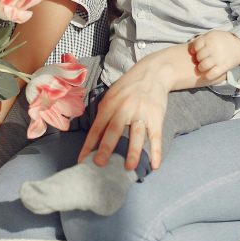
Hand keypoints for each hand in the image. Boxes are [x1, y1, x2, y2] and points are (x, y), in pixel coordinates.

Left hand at [79, 50, 175, 171]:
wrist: (153, 72)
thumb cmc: (128, 87)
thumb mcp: (111, 95)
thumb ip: (103, 113)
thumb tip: (93, 136)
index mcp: (110, 104)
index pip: (97, 128)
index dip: (89, 144)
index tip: (82, 160)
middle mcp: (124, 108)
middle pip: (114, 130)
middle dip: (106, 148)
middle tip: (99, 164)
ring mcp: (141, 113)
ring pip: (136, 134)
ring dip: (133, 152)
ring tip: (129, 168)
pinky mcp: (156, 116)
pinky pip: (156, 136)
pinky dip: (156, 151)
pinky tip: (155, 165)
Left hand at [191, 30, 239, 82]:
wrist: (239, 46)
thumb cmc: (220, 41)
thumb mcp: (211, 35)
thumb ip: (201, 40)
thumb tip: (190, 50)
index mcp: (209, 39)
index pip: (195, 46)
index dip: (194, 50)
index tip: (196, 52)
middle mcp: (213, 48)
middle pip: (199, 56)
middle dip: (198, 59)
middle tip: (201, 60)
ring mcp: (218, 58)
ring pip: (203, 66)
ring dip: (201, 68)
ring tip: (203, 67)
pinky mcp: (223, 66)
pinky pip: (212, 74)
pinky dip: (208, 76)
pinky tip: (207, 74)